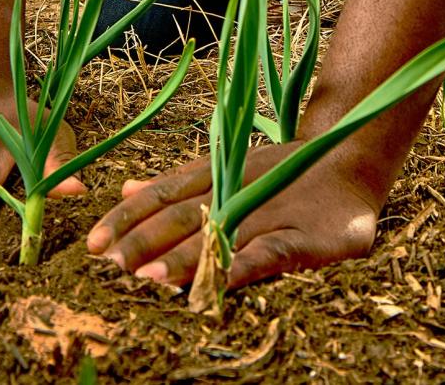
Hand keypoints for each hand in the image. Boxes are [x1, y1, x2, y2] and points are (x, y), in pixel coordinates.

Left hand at [86, 143, 379, 289]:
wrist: (351, 158)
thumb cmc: (282, 174)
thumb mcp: (227, 173)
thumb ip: (177, 185)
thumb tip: (125, 189)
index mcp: (216, 177)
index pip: (163, 195)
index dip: (129, 217)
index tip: (93, 241)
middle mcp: (236, 192)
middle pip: (185, 215)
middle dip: (145, 240)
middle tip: (110, 264)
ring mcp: (269, 212)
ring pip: (222, 234)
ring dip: (186, 256)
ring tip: (150, 278)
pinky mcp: (302, 236)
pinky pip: (268, 252)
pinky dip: (242, 266)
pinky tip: (218, 285)